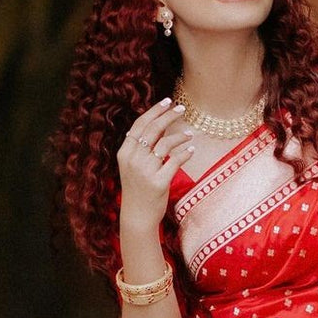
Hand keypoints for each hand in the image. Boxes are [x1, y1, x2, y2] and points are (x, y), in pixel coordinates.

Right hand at [117, 98, 193, 227]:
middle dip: (168, 116)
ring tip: (189, 134)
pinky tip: (191, 150)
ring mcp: (145, 171)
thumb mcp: (133, 166)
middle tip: (182, 108)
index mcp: (125, 153)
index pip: (140, 125)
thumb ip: (142, 147)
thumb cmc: (138, 189)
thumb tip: (160, 125)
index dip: (154, 111)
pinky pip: (175, 161)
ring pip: (165, 144)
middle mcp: (133, 160)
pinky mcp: (158, 183)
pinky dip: (185, 153)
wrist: (137, 216)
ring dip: (179, 136)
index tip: (167, 101)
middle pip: (153, 130)